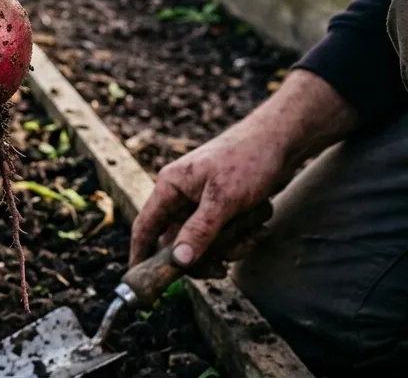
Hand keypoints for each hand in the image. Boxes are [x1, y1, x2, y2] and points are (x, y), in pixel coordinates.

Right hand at [130, 70, 358, 268]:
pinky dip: (243, 237)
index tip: (137, 278)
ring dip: (232, 245)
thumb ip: (199, 231)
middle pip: (179, 243)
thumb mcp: (223, 199)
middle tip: (222, 268)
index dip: (140, 253)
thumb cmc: (248, 160)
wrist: (282, 142)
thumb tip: (178, 261)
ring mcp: (203, 204)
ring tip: (253, 230)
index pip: (146, 226)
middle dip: (205, 255)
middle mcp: (182, 196)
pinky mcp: (223, 209)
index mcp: (170, 186)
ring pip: (206, 243)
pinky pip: (225, 237)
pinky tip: (259, 226)